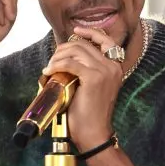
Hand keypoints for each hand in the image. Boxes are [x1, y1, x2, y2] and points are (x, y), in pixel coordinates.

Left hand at [42, 26, 123, 152]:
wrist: (94, 133)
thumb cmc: (89, 114)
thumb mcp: (91, 87)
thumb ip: (86, 70)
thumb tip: (66, 57)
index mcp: (115, 67)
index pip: (105, 40)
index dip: (89, 32)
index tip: (75, 32)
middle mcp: (112, 66)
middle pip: (84, 44)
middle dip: (63, 49)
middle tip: (52, 61)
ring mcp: (105, 71)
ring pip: (76, 50)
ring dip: (58, 56)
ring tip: (50, 67)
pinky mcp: (94, 78)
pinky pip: (70, 63)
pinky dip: (56, 65)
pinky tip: (49, 72)